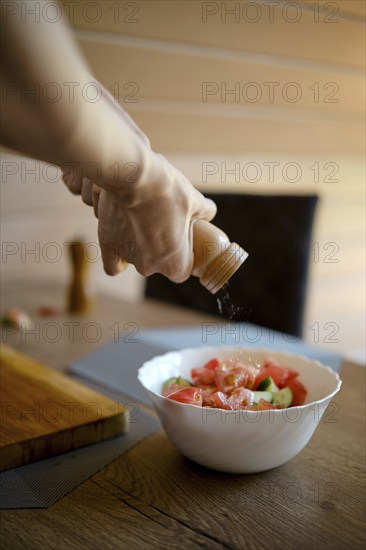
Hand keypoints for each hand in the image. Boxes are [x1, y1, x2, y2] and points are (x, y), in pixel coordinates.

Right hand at [63, 85, 215, 281]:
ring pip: (135, 260)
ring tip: (142, 223)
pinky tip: (121, 241)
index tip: (183, 242)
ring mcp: (127, 256)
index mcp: (174, 262)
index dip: (184, 258)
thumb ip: (204, 211)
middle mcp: (148, 266)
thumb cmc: (168, 190)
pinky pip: (112, 263)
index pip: (181, 272)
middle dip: (160, 250)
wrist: (133, 176)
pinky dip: (117, 255)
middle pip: (157, 266)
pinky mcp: (107, 243)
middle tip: (163, 226)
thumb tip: (209, 212)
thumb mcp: (194, 199)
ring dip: (139, 248)